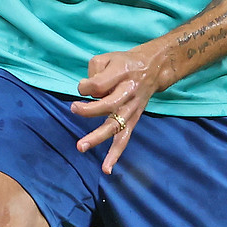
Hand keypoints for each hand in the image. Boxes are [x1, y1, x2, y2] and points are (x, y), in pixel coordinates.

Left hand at [70, 45, 168, 173]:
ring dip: (98, 136)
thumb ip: (94, 72)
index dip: (86, 86)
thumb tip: (86, 91)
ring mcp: (132, 109)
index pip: (100, 83)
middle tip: (73, 108)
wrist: (153, 69)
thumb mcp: (107, 57)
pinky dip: (115, 155)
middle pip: (109, 105)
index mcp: (122, 73)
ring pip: (115, 125)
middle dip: (90, 109)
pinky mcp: (133, 120)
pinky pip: (124, 139)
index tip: (81, 86)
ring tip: (81, 146)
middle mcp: (129, 92)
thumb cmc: (123, 63)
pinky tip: (106, 169)